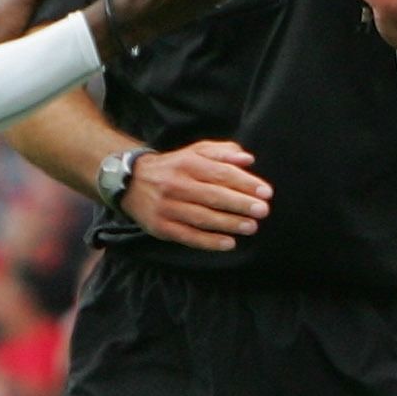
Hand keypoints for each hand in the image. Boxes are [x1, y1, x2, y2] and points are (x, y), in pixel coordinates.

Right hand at [120, 138, 270, 251]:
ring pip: (202, 217)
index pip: (221, 173)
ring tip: (251, 227)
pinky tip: (228, 243)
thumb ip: (222, 153)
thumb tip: (248, 159)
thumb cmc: (174, 167)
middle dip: (241, 204)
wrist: (130, 181)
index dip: (245, 183)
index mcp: (188, 164)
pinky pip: (188, 235)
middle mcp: (177, 185)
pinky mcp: (161, 226)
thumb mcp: (195, 152)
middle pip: (213, 195)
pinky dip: (209, 241)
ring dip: (229, 223)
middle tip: (263, 211)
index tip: (266, 192)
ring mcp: (167, 207)